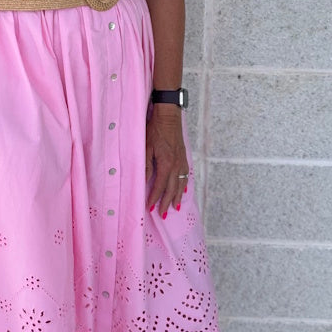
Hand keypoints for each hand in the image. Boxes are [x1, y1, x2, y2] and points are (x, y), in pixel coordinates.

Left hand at [144, 104, 189, 218]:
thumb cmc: (155, 130)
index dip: (155, 198)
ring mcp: (182, 162)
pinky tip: (183, 190)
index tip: (149, 207)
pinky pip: (185, 176)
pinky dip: (184, 186)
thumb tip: (145, 181)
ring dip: (177, 197)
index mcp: (166, 163)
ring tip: (175, 207)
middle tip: (163, 214)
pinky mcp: (184, 158)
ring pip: (181, 184)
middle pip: (172, 189)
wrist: (169, 116)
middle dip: (167, 203)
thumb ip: (146, 166)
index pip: (160, 186)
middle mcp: (176, 165)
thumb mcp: (146, 147)